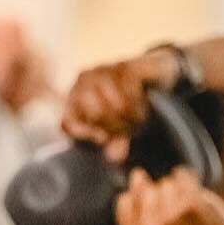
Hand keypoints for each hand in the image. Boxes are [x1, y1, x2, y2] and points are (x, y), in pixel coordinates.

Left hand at [62, 48, 179, 146]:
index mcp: (75, 95)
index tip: (102, 140)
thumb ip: (114, 141)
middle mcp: (85, 80)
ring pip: (115, 106)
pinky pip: (130, 95)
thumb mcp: (120, 124)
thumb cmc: (131, 100)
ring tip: (140, 118)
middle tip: (131, 129)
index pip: (68, 121)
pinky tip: (146, 105)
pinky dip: (140, 106)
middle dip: (117, 128)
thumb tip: (113, 158)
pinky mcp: (124, 66)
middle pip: (96, 116)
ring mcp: (104, 70)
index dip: (84, 134)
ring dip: (133, 118)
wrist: (155, 70)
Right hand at [114, 167, 223, 224]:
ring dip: (178, 191)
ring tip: (190, 212)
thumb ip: (139, 206)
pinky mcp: (191, 207)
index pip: (125, 201)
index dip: (142, 200)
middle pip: (145, 190)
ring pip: (166, 184)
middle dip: (161, 195)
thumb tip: (136, 174)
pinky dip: (188, 178)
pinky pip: (182, 176)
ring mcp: (170, 219)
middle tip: (180, 216)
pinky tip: (194, 191)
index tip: (160, 215)